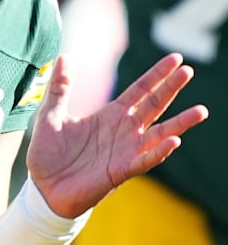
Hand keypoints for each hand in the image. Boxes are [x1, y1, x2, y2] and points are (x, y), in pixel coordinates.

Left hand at [27, 53, 207, 218]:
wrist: (44, 187)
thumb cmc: (49, 153)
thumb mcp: (50, 116)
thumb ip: (60, 89)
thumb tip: (63, 57)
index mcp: (110, 115)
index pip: (139, 90)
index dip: (156, 75)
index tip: (175, 59)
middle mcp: (124, 131)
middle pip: (153, 105)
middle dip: (170, 88)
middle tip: (188, 71)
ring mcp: (125, 151)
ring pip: (159, 134)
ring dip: (179, 123)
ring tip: (201, 111)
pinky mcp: (120, 171)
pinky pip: (144, 160)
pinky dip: (159, 152)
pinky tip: (173, 141)